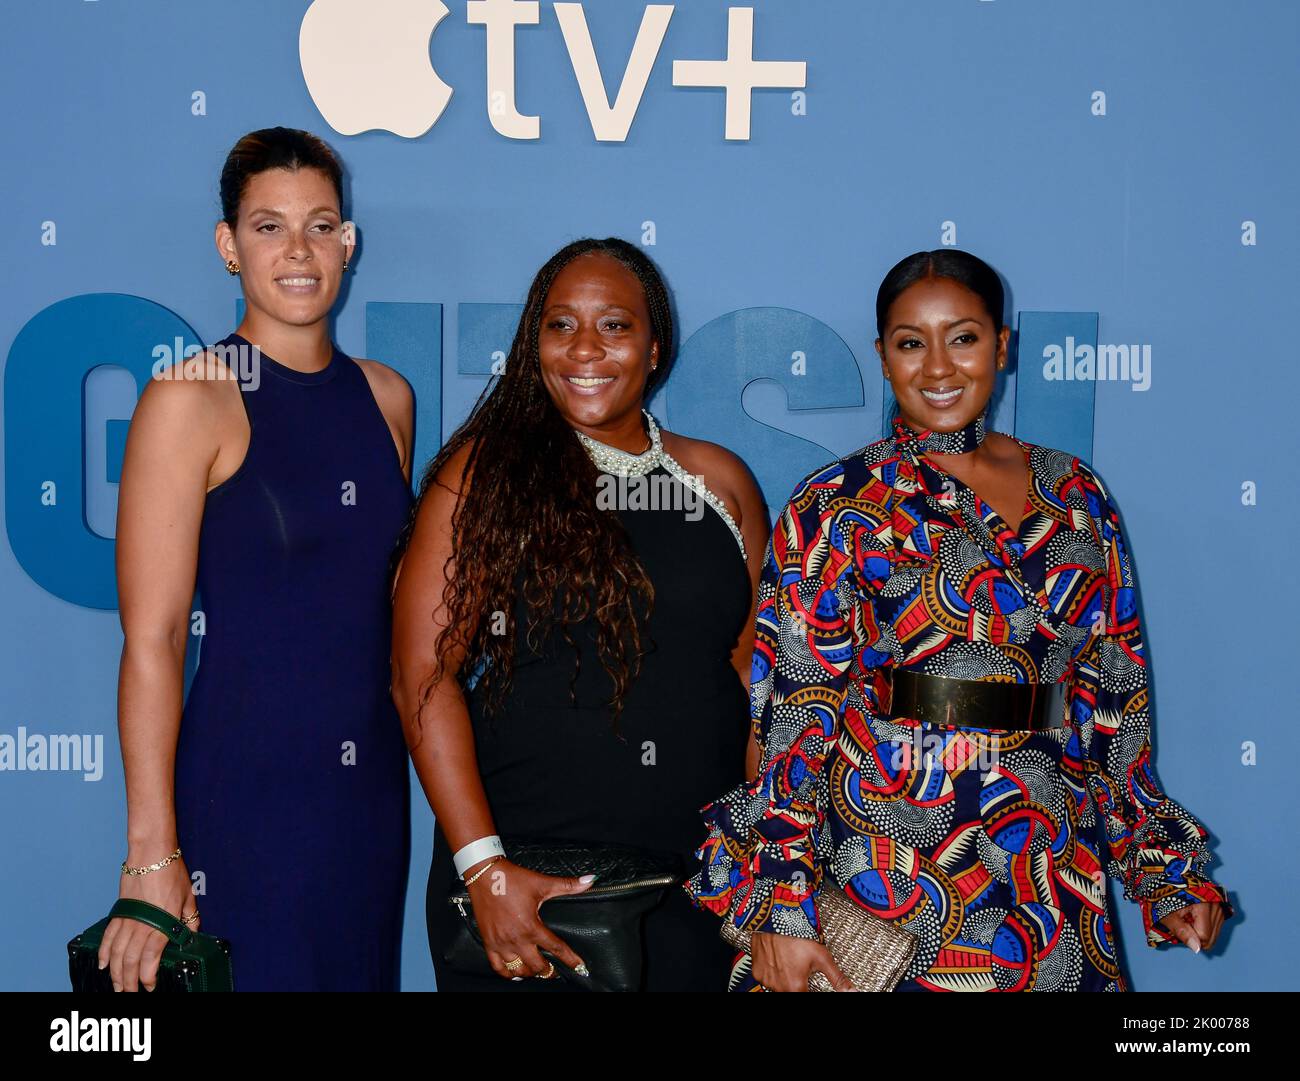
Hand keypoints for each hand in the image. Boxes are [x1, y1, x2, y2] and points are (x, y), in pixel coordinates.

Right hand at [98, 854, 195, 991]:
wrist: (151, 853)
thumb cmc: (171, 872)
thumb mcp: (188, 896)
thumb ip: (190, 917)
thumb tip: (192, 932)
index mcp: (161, 924)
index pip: (151, 959)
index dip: (148, 976)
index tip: (151, 986)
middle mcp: (142, 926)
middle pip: (130, 961)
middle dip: (129, 981)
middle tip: (129, 993)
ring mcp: (128, 920)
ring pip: (116, 953)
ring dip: (115, 972)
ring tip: (116, 986)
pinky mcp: (118, 912)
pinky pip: (108, 937)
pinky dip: (103, 952)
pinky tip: (102, 964)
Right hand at [464, 859, 593, 980]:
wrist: (485, 875)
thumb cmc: (512, 879)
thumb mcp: (542, 883)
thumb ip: (568, 885)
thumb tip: (589, 880)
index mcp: (531, 926)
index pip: (556, 948)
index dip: (570, 960)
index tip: (579, 967)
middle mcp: (516, 938)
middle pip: (537, 966)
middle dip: (548, 971)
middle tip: (555, 971)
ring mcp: (500, 943)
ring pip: (518, 970)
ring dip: (530, 973)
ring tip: (537, 970)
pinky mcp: (488, 942)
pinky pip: (498, 967)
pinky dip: (508, 973)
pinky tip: (515, 971)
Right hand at [750, 930, 854, 991]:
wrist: (772, 918)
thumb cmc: (796, 935)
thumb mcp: (822, 956)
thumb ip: (837, 978)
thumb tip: (851, 991)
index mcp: (795, 987)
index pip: (805, 997)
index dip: (809, 989)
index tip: (809, 983)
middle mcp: (778, 987)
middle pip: (791, 992)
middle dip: (798, 985)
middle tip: (800, 970)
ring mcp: (766, 980)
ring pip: (778, 987)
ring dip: (785, 980)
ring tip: (790, 963)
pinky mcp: (757, 971)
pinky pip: (766, 978)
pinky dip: (773, 973)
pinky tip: (778, 960)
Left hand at [1156, 900, 1226, 952]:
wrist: (1170, 878)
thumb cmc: (1166, 895)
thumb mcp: (1168, 914)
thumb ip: (1182, 931)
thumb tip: (1197, 949)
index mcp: (1204, 905)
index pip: (1204, 936)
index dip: (1190, 936)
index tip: (1179, 927)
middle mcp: (1216, 905)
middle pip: (1211, 937)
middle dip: (1195, 936)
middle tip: (1182, 922)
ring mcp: (1220, 906)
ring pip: (1215, 934)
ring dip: (1200, 931)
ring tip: (1187, 918)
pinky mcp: (1221, 908)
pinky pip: (1216, 927)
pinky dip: (1206, 926)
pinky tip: (1195, 917)